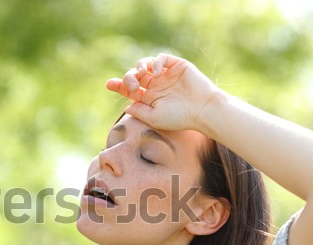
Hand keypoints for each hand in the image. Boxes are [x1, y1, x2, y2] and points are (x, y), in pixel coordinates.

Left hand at [106, 53, 220, 131]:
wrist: (203, 110)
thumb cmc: (179, 118)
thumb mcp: (154, 118)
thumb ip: (139, 111)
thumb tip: (126, 105)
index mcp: (149, 98)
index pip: (130, 90)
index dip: (119, 86)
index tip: (109, 84)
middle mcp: (156, 85)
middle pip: (135, 76)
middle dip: (128, 78)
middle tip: (131, 86)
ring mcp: (165, 75)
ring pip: (145, 65)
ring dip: (139, 67)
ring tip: (140, 74)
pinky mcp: (176, 66)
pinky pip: (161, 58)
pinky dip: (155, 62)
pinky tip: (155, 72)